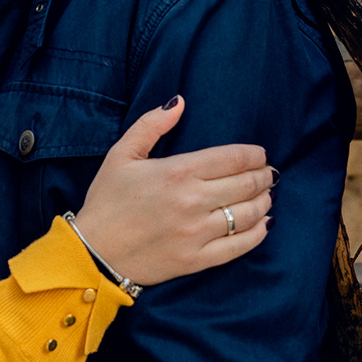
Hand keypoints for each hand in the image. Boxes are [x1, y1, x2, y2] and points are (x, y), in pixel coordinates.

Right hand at [73, 96, 272, 286]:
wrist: (93, 252)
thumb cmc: (107, 201)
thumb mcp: (121, 155)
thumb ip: (151, 125)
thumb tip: (179, 102)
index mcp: (177, 172)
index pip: (234, 158)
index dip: (255, 155)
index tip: (260, 155)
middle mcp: (192, 201)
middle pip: (247, 184)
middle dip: (264, 176)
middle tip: (268, 174)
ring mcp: (196, 233)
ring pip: (249, 214)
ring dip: (265, 202)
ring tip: (266, 196)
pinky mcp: (196, 260)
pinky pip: (239, 246)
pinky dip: (258, 234)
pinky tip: (262, 224)